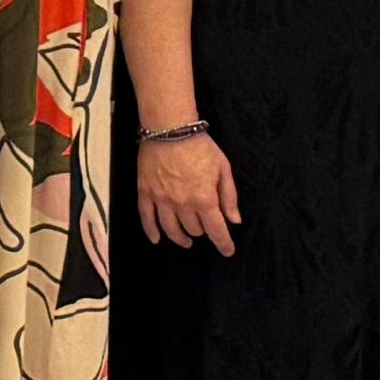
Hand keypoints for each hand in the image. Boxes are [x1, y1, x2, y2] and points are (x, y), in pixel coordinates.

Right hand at [134, 128, 238, 252]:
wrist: (169, 128)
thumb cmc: (200, 146)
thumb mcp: (223, 168)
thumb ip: (229, 196)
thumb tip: (234, 220)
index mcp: (204, 198)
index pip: (216, 230)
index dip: (223, 244)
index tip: (227, 251)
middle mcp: (182, 204)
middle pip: (194, 229)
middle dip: (202, 231)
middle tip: (205, 226)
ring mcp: (161, 200)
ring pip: (171, 229)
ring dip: (180, 238)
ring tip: (186, 240)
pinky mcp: (145, 192)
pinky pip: (146, 218)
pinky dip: (151, 231)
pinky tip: (156, 239)